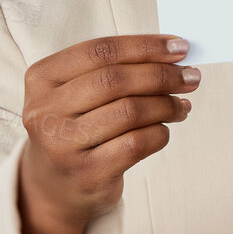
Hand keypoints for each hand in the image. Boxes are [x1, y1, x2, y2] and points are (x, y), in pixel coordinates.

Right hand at [17, 34, 199, 233]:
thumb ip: (117, 69)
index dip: (144, 45)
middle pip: (115, 80)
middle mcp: (45, 111)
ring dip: (166, 105)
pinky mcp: (87, 173)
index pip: (99, 51)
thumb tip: (174, 55)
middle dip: (161, 75)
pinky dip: (159, 133)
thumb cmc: (77, 128)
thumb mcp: (79, 92)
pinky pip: (136, 144)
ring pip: (129, 111)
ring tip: (182, 105)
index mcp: (41, 79)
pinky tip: (165, 130)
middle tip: (190, 77)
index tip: (179, 46)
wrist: (53, 188)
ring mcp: (63, 145)